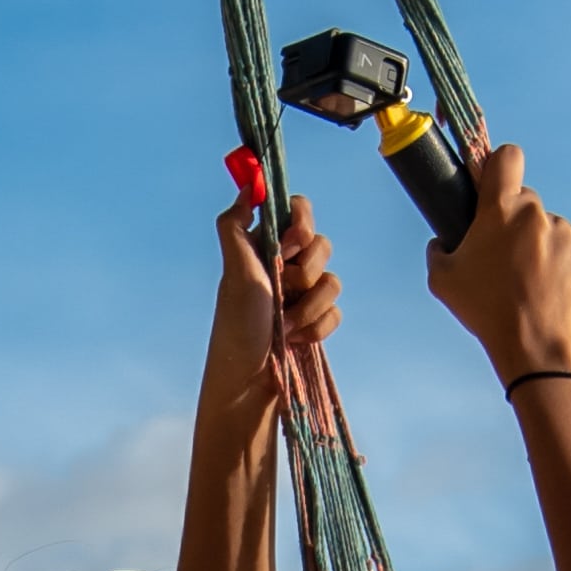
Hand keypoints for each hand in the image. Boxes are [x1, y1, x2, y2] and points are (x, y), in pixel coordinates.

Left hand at [212, 192, 341, 356]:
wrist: (249, 384)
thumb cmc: (238, 327)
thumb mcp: (234, 272)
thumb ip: (235, 225)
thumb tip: (248, 186)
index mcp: (262, 248)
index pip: (296, 212)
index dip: (302, 222)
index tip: (291, 243)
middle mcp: (282, 267)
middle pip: (321, 245)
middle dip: (306, 271)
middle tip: (283, 289)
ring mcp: (300, 296)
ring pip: (332, 281)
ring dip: (309, 306)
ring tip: (285, 326)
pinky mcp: (314, 322)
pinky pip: (336, 312)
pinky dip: (317, 328)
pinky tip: (296, 341)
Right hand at [423, 141, 570, 376]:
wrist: (533, 343)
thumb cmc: (486, 310)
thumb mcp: (441, 279)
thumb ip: (438, 248)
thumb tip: (442, 240)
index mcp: (499, 209)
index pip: (507, 156)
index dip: (499, 164)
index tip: (493, 181)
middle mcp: (534, 212)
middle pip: (523, 198)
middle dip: (512, 217)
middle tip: (500, 251)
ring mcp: (562, 229)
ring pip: (543, 223)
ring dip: (534, 240)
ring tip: (524, 276)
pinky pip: (563, 241)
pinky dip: (555, 255)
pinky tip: (543, 281)